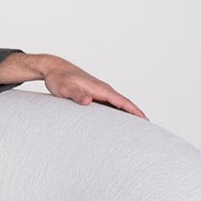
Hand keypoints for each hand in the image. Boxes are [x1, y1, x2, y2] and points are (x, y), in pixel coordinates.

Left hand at [0, 53, 146, 118]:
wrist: (54, 69)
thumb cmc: (59, 78)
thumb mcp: (65, 88)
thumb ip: (77, 94)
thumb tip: (89, 101)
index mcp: (101, 89)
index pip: (122, 101)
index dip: (134, 111)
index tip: (145, 121)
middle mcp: (103, 90)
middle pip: (124, 104)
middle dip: (135, 116)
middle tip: (147, 131)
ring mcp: (99, 93)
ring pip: (117, 106)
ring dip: (126, 115)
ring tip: (135, 130)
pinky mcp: (93, 95)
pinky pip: (108, 106)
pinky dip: (115, 113)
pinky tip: (115, 123)